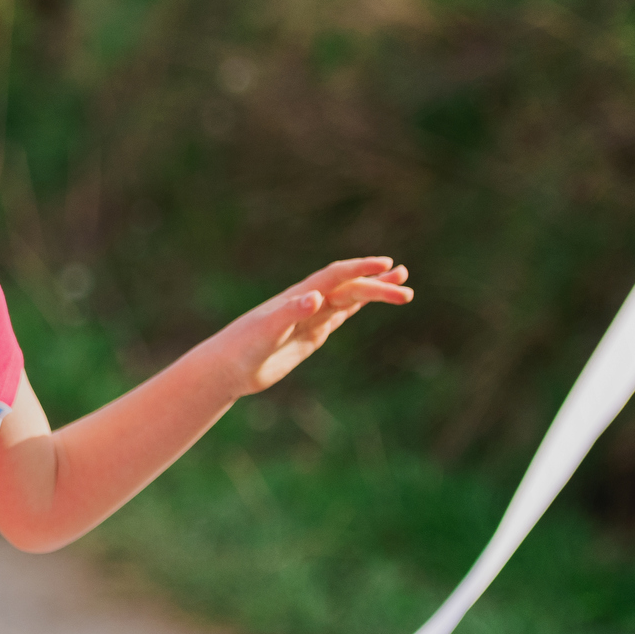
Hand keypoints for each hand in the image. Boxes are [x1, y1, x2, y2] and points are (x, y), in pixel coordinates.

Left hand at [209, 257, 414, 396]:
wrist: (227, 369)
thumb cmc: (241, 348)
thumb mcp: (267, 332)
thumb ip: (289, 313)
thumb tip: (315, 297)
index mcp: (298, 297)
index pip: (335, 276)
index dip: (360, 269)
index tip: (386, 264)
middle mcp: (306, 303)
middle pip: (348, 288)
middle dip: (377, 286)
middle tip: (406, 287)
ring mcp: (310, 318)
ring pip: (348, 299)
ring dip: (373, 292)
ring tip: (404, 288)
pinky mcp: (310, 334)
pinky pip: (339, 315)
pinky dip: (357, 305)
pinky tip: (371, 299)